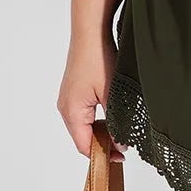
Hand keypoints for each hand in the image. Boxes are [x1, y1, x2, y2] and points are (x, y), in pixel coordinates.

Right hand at [56, 34, 127, 161]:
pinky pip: (84, 113)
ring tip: (122, 131)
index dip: (102, 155)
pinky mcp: (73, 91)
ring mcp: (68, 99)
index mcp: (72, 112)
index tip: (121, 158)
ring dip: (102, 131)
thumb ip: (116, 124)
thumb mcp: (112, 95)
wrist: (90, 32)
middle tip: (125, 147)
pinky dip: (98, 119)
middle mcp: (65, 107)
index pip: (84, 146)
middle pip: (83, 137)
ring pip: (84, 125)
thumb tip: (121, 145)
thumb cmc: (98, 59)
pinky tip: (113, 115)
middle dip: (103, 144)